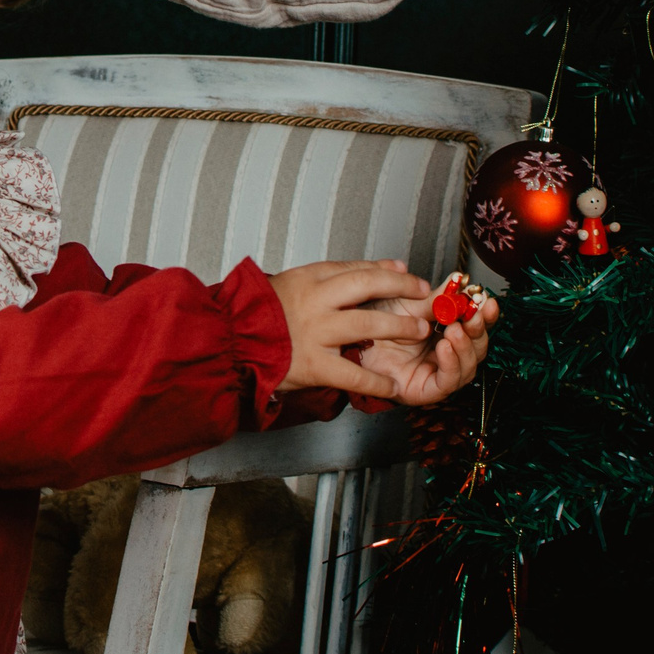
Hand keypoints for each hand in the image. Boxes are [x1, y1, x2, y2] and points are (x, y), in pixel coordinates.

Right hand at [268, 259, 433, 399]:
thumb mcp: (290, 284)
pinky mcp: (313, 364)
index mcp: (308, 280)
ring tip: (419, 330)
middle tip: (424, 295)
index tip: (407, 274)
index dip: (387, 271)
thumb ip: (328, 278)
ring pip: (368, 322)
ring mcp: (315, 333)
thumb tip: (373, 269)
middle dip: (402, 288)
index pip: (356, 269)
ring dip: (400, 326)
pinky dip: (375, 380)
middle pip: (368, 285)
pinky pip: (353, 373)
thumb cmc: (257, 315)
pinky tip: (391, 384)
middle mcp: (315, 302)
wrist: (229, 343)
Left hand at [355, 293, 500, 406]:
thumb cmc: (375, 323)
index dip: (484, 314)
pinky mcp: (427, 390)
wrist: (349, 342)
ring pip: (468, 365)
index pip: (474, 325)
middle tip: (476, 314)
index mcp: (445, 331)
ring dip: (466, 346)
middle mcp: (446, 353)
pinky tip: (445, 348)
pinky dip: (451, 364)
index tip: (487, 300)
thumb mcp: (409, 304)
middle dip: (479, 329)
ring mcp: (438, 373)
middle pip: (477, 346)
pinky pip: (448, 381)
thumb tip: (459, 280)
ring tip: (455, 330)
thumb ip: (437, 297)